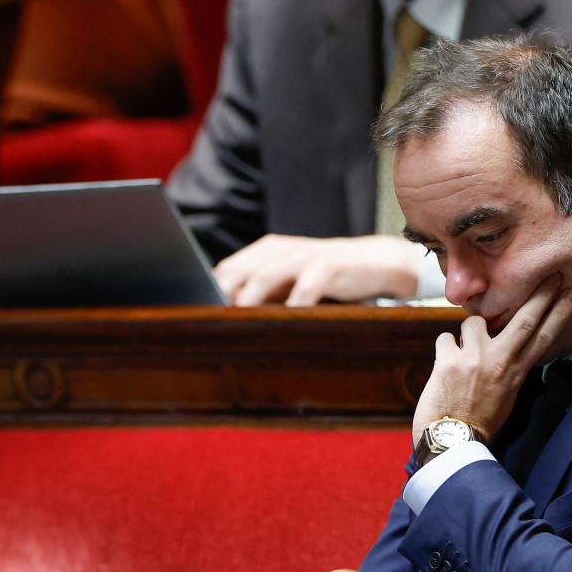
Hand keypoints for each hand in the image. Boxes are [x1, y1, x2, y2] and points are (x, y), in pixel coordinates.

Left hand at [212, 234, 420, 305]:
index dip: (211, 293)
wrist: (373, 263)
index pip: (228, 270)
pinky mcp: (329, 266)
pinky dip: (294, 305)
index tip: (198, 316)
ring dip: (250, 299)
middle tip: (211, 322)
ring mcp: (304, 256)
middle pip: (240, 272)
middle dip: (224, 296)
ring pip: (266, 276)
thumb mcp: (289, 280)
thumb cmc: (323, 277)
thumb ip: (261, 292)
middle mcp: (281, 250)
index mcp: (266, 251)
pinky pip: (306, 287)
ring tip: (239, 319)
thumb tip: (224, 317)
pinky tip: (286, 321)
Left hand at [412, 275, 571, 443]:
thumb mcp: (505, 395)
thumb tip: (507, 345)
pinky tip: (445, 366)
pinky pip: (446, 337)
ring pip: (474, 323)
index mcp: (516, 373)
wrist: (451, 442)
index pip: (544, 339)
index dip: (559, 315)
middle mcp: (499, 363)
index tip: (571, 294)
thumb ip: (509, 368)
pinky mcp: (449, 361)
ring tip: (463, 358)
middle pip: (524, 320)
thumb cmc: (477, 420)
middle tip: (550, 275)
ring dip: (468, 335)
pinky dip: (445, 348)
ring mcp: (475, 360)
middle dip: (539, 295)